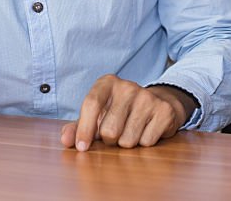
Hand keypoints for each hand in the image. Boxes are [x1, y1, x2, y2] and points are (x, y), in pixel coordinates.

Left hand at [60, 75, 196, 150]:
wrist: (154, 104)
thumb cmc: (117, 112)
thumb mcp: (96, 115)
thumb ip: (77, 127)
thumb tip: (66, 141)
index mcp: (107, 83)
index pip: (91, 104)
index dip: (84, 129)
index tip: (81, 147)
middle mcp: (128, 86)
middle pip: (109, 130)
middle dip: (109, 140)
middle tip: (114, 132)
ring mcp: (148, 97)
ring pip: (128, 140)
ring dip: (126, 143)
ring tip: (130, 131)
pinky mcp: (164, 111)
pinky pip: (146, 142)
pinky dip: (143, 143)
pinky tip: (145, 131)